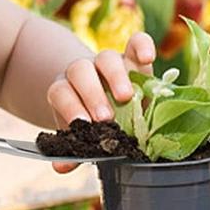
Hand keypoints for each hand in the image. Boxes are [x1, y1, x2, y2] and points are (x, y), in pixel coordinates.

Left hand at [46, 32, 155, 172]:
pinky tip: (148, 57)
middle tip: (105, 118)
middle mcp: (85, 72)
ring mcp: (109, 62)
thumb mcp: (83, 135)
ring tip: (127, 97)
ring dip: (116, 76)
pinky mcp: (133, 56)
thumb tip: (60, 167)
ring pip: (107, 58)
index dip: (69, 106)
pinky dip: (142, 45)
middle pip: (80, 71)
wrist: (105, 98)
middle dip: (92, 94)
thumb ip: (74, 149)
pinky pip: (136, 42)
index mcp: (67, 90)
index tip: (82, 124)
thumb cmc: (93, 122)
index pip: (61, 92)